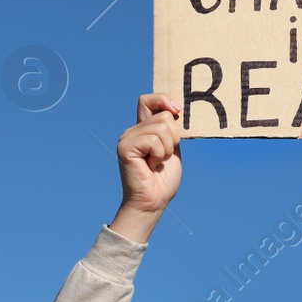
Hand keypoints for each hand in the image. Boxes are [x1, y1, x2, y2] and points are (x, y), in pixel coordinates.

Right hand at [110, 93, 182, 242]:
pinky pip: (154, 140)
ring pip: (161, 128)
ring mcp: (127, 138)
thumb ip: (171, 129)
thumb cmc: (163, 180)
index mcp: (142, 129)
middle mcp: (132, 131)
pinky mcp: (125, 148)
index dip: (163, 100)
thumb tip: (174, 109)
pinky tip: (151, 165)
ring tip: (157, 162)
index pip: (148, 100)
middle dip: (173, 138)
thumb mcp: (172, 148)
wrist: (153, 202)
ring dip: (167, 149)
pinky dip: (160, 155)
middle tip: (163, 157)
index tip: (176, 112)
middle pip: (163, 116)